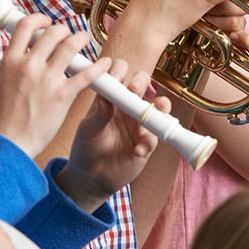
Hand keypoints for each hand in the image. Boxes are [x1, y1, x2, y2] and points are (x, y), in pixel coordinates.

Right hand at [0, 14, 111, 156]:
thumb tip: (18, 53)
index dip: (40, 19)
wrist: (8, 143)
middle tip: (70, 35)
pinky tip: (105, 64)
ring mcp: (47, 80)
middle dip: (65, 30)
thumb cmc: (1, 118)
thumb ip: (10, 66)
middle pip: (53, 32)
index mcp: (10, 61)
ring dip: (82, 39)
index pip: (26, 26)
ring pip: (71, 45)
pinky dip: (99, 66)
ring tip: (86, 40)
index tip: (47, 22)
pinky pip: (86, 74)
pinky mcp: (63, 95)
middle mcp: (29, 66)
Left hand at [58, 60, 169, 211]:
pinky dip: (148, 142)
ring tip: (158, 109)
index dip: (120, 70)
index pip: (120, 73)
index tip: (115, 76)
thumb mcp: (87, 130)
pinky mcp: (147, 143)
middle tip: (134, 90)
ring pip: (159, 107)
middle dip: (141, 81)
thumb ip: (98, 114)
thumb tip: (105, 98)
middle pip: (143, 83)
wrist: (91, 178)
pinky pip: (155, 137)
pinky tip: (136, 151)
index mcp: (111, 98)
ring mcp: (140, 124)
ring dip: (161, 105)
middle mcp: (128, 106)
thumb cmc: (86, 147)